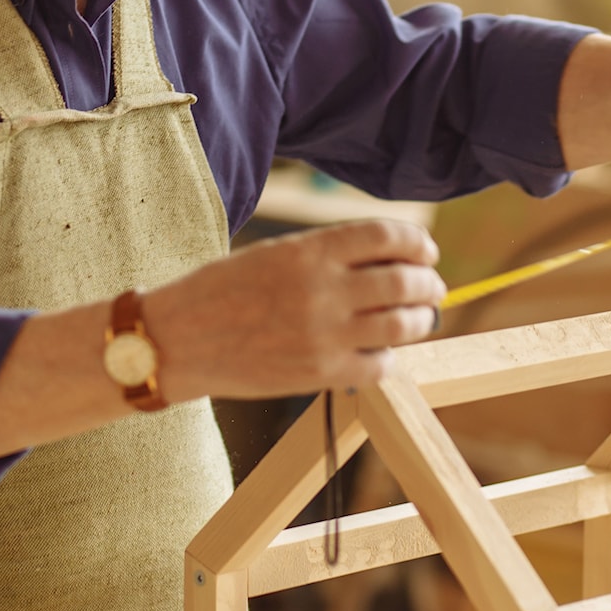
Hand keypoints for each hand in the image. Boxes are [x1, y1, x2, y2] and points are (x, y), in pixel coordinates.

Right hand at [141, 219, 445, 401]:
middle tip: (431, 287)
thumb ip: (329, 255)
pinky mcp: (319, 374)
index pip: (388, 237)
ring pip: (402, 325)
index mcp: (310, 251)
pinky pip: (379, 366)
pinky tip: (381, 351)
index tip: (425, 251)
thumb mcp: (276, 254)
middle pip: (405, 282)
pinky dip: (389, 357)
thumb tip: (389, 263)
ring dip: (420, 320)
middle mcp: (323, 290)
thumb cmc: (224, 291)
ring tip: (418, 318)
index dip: (417, 243)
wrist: (179, 340)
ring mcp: (324, 335)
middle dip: (428, 284)